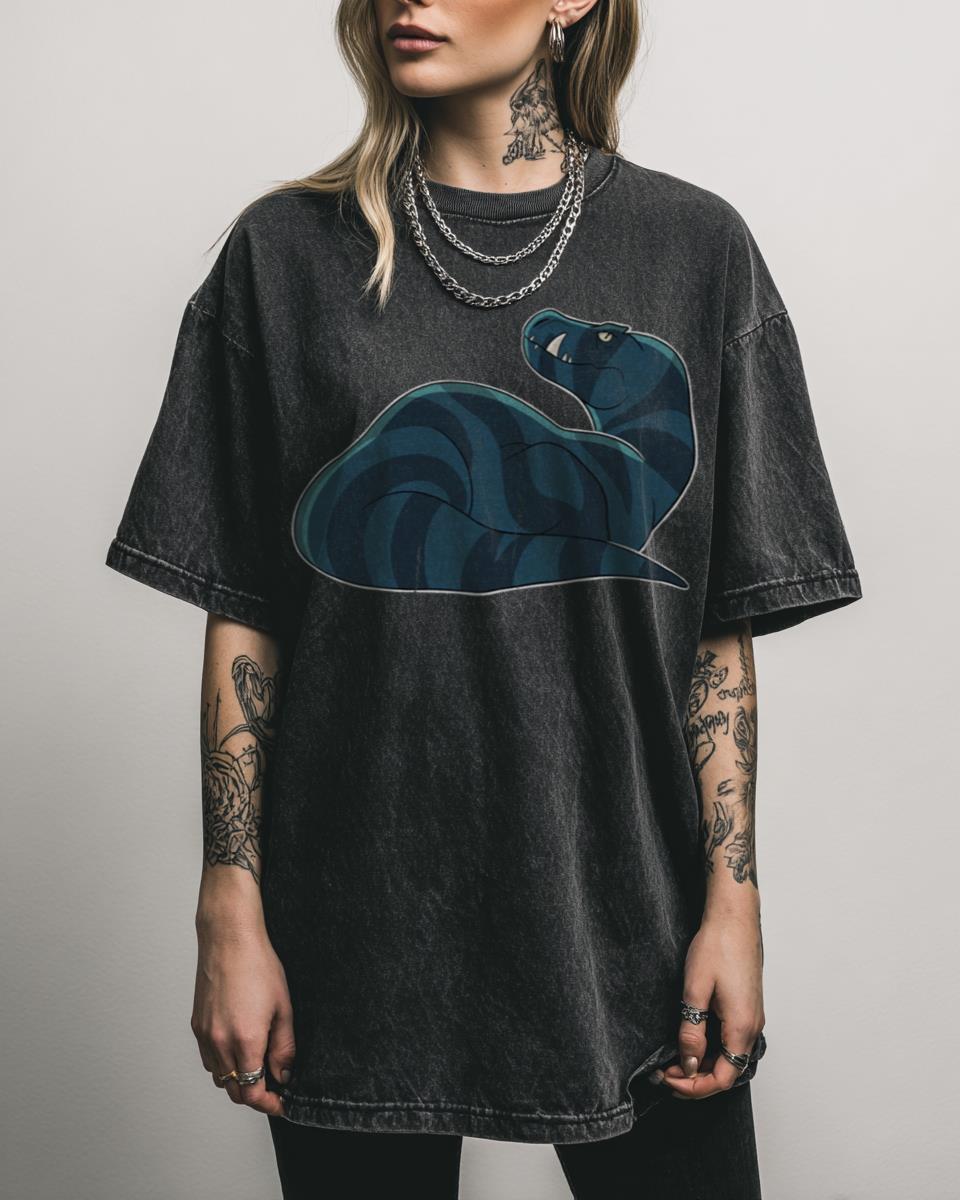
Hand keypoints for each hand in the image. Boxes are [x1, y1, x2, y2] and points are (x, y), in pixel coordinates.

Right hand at [191, 915, 295, 1116]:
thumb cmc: (258, 966)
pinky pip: (208, 1059)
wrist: (229, 940)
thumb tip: (284, 1074)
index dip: (268, 1104)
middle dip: (255, 1095)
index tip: (281, 1103)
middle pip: (234, 1091)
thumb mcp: (283, 1007)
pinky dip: (223, 1065)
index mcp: (245, 1040)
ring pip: (219, 1077)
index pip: (252, 1092)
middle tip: (274, 1088)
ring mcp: (205, 1035)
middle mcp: (220, 1043)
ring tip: (258, 1066)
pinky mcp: (196, 1026)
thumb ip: (284, 1047)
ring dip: (238, 1080)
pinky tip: (238, 1050)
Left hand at [658, 909, 764, 1099]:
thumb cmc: (717, 946)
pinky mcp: (747, 1008)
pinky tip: (691, 1040)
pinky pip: (731, 1040)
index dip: (694, 1087)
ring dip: (703, 1064)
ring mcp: (752, 1017)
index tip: (668, 1079)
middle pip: (727, 1072)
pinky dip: (711, 1049)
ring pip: (729, 1057)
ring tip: (673, 1059)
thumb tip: (689, 1064)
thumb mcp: (695, 990)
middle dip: (695, 1079)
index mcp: (742, 1027)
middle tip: (664, 1072)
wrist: (734, 918)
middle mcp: (753, 1027)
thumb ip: (692, 1031)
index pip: (722, 1078)